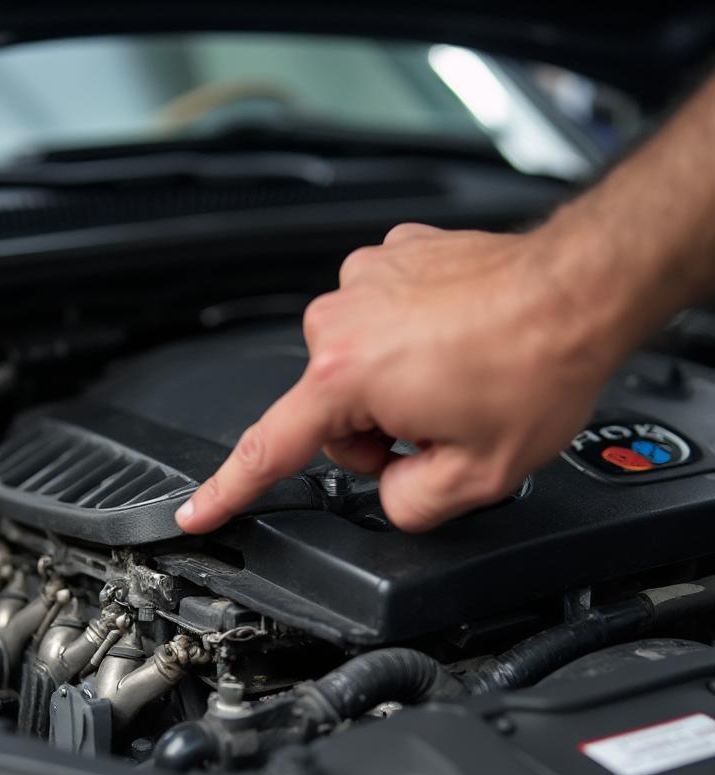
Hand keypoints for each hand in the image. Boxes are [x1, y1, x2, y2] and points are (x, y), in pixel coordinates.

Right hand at [175, 221, 632, 532]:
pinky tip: (454, 340)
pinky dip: (410, 341)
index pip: (270, 451)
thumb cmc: (538, 361)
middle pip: (330, 413)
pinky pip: (380, 319)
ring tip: (456, 378)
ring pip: (355, 367)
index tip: (197, 512)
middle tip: (440, 427)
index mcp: (346, 376)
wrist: (583, 285)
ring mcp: (365, 280)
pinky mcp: (390, 256)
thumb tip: (392, 493)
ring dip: (394, 386)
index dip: (228, 491)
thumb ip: (411, 506)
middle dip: (377, 434)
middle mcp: (342, 320)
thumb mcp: (477, 476)